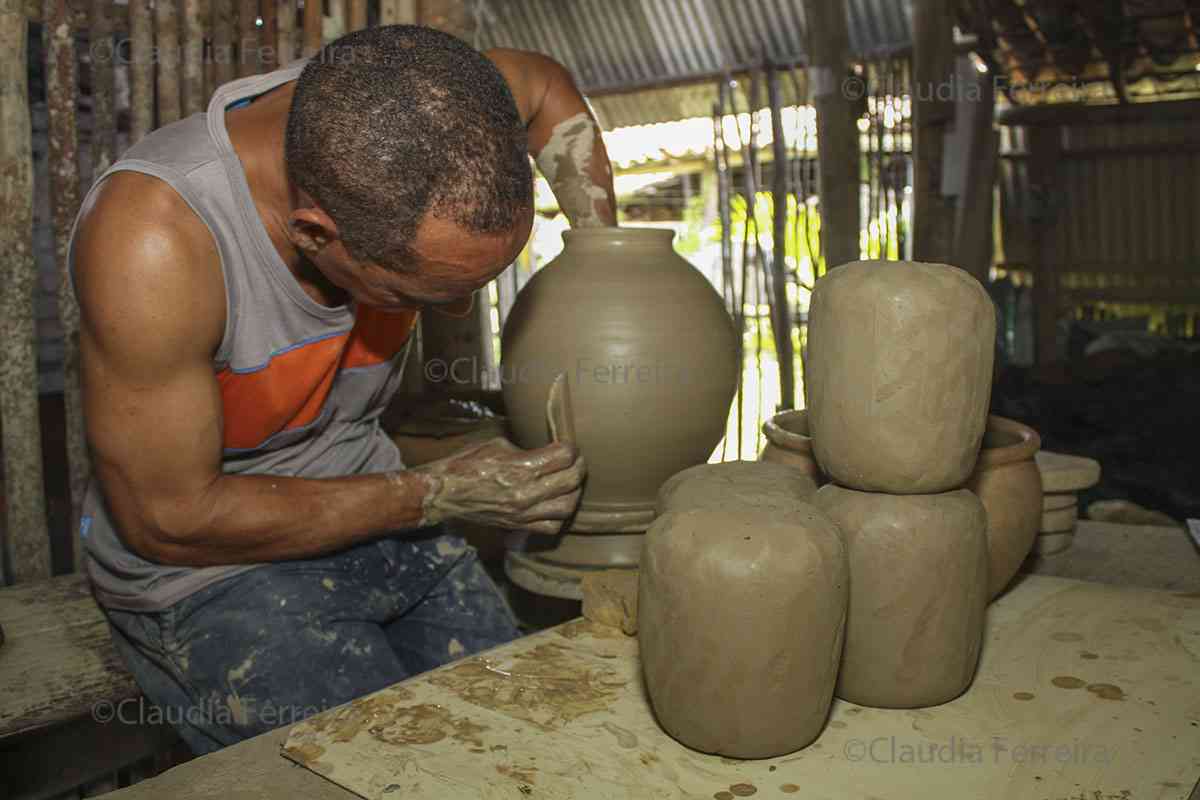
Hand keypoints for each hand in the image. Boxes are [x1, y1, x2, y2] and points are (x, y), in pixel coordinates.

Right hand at [412, 437, 585, 534]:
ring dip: (574, 493)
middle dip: (579, 467)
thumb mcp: (497, 444)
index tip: (568, 445)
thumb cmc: (467, 464)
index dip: (571, 448)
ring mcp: (523, 513)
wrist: (444, 493)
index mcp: (521, 467)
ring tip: (570, 483)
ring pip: (567, 507)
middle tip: (576, 461)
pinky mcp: (518, 526)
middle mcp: (526, 493)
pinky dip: (560, 516)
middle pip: (571, 480)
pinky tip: (556, 504)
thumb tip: (547, 450)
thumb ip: (527, 449)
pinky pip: (551, 527)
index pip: (564, 456)